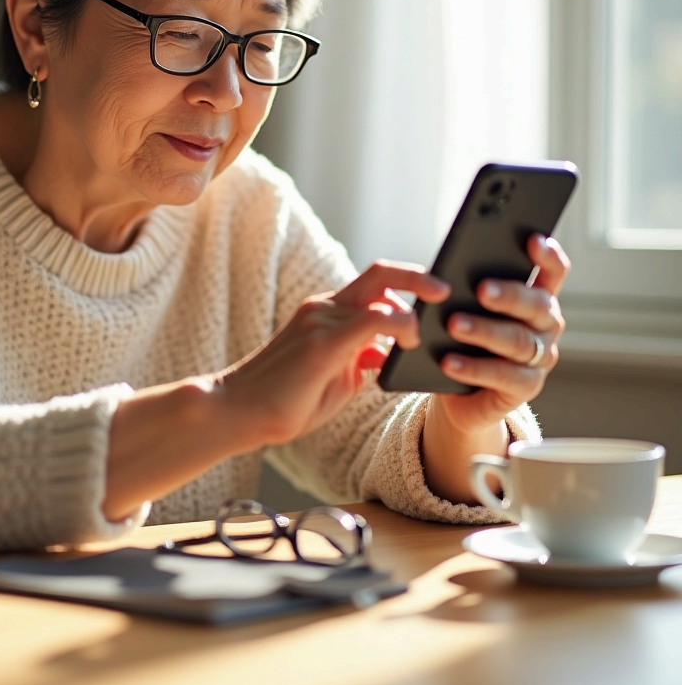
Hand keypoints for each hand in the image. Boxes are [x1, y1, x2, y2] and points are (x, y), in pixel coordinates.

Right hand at [218, 262, 449, 450]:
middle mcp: (324, 307)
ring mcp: (322, 319)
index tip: (435, 300)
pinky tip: (411, 345)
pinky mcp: (323, 340)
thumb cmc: (285, 401)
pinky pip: (374, 320)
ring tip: (435, 330)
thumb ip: (361, 359)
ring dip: (416, 309)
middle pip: (380, 273)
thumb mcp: (336, 378)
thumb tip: (387, 352)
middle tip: (446, 291)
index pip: (374, 285)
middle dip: (419, 277)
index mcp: (326, 313)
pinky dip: (401, 326)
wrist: (238, 411)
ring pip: (381, 294)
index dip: (408, 287)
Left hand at [421, 234, 570, 503]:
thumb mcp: (466, 307)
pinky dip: (473, 368)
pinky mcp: (526, 388)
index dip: (548, 256)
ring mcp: (540, 358)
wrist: (459, 389)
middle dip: (508, 295)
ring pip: (517, 341)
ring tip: (454, 324)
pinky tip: (448, 362)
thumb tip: (450, 270)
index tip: (533, 239)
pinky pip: (503, 376)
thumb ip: (468, 288)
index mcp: (537, 298)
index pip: (553, 272)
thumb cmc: (463, 337)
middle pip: (536, 305)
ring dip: (484, 331)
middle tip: (480, 289)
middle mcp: (547, 326)